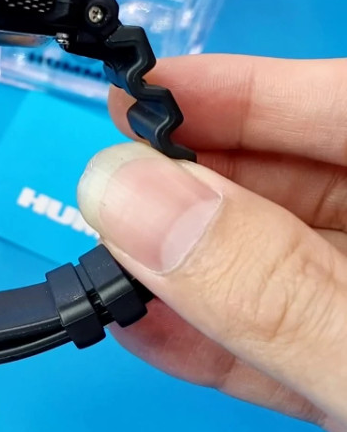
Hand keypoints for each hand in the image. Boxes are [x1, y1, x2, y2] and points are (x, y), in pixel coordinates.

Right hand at [77, 55, 346, 431]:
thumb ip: (264, 281)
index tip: (142, 92)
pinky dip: (213, 341)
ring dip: (185, 269)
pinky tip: (145, 327)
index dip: (240, 89)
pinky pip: (282, 343)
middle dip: (195, 183)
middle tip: (110, 186)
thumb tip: (123, 192)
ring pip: (277, 266)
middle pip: (298, 181)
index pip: (341, 103)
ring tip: (109, 259)